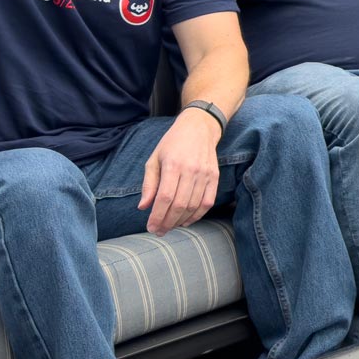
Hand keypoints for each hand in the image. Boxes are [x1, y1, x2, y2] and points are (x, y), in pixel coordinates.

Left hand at [138, 110, 222, 234]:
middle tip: (159, 231)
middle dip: (167, 222)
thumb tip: (143, 206)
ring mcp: (205, 174)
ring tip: (170, 226)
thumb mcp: (154, 159)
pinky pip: (208, 202)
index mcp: (173, 165)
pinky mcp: (215, 177)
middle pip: (179, 205)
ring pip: (193, 206)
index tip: (151, 227)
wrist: (199, 127)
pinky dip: (198, 215)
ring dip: (181, 221)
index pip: (164, 198)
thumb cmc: (172, 143)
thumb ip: (149, 183)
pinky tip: (186, 220)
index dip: (157, 216)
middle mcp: (191, 170)